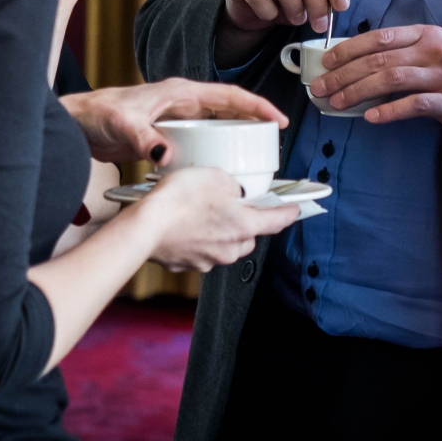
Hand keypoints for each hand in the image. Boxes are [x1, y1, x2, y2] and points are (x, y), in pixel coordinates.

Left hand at [61, 78, 288, 162]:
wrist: (77, 123)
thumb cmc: (96, 114)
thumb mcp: (121, 124)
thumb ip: (143, 138)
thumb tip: (166, 155)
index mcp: (180, 93)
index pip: (228, 95)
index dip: (256, 105)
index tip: (277, 119)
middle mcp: (182, 104)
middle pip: (229, 111)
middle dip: (253, 124)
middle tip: (271, 145)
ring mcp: (176, 120)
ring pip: (217, 127)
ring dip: (235, 140)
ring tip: (252, 160)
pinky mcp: (168, 135)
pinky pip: (201, 142)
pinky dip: (213, 153)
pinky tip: (217, 170)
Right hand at [137, 167, 300, 271]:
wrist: (144, 228)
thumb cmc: (177, 201)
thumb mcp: (214, 175)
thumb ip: (233, 184)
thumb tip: (235, 191)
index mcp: (244, 227)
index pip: (278, 221)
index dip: (289, 212)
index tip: (297, 209)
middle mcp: (230, 248)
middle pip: (250, 234)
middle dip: (245, 219)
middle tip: (231, 201)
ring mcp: (209, 260)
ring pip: (225, 243)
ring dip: (219, 229)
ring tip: (201, 210)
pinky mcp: (189, 265)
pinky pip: (202, 249)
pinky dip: (198, 238)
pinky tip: (185, 223)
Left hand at [309, 24, 441, 133]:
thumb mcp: (433, 49)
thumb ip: (402, 52)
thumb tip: (357, 63)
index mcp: (424, 34)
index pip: (379, 37)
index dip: (349, 49)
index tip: (326, 61)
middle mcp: (432, 50)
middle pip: (379, 59)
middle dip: (345, 74)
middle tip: (321, 86)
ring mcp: (441, 75)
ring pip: (391, 79)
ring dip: (359, 91)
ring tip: (337, 102)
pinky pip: (413, 105)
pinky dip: (389, 111)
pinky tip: (370, 117)